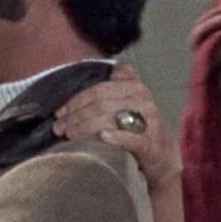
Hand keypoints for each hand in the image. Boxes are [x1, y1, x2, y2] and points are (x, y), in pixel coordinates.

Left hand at [54, 62, 181, 190]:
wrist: (162, 154)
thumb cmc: (138, 126)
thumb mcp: (130, 100)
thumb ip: (120, 82)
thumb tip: (113, 67)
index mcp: (135, 87)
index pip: (98, 90)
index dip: (75, 101)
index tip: (59, 113)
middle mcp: (143, 101)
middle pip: (100, 105)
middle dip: (74, 116)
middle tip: (58, 128)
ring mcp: (149, 122)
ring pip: (110, 119)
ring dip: (84, 128)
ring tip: (68, 135)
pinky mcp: (150, 144)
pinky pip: (131, 138)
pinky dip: (115, 137)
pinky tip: (101, 137)